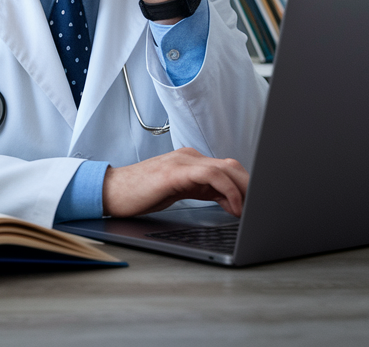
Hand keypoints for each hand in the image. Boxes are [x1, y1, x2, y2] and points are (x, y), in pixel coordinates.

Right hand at [102, 148, 248, 217]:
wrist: (110, 191)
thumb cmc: (139, 194)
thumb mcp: (177, 192)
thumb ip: (203, 191)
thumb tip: (230, 201)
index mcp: (189, 160)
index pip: (227, 169)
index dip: (245, 187)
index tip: (254, 206)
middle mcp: (188, 156)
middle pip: (232, 166)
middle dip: (250, 189)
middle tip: (258, 210)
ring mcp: (182, 162)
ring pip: (226, 169)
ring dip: (244, 191)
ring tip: (249, 211)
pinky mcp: (176, 171)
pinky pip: (212, 176)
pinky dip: (228, 191)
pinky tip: (232, 207)